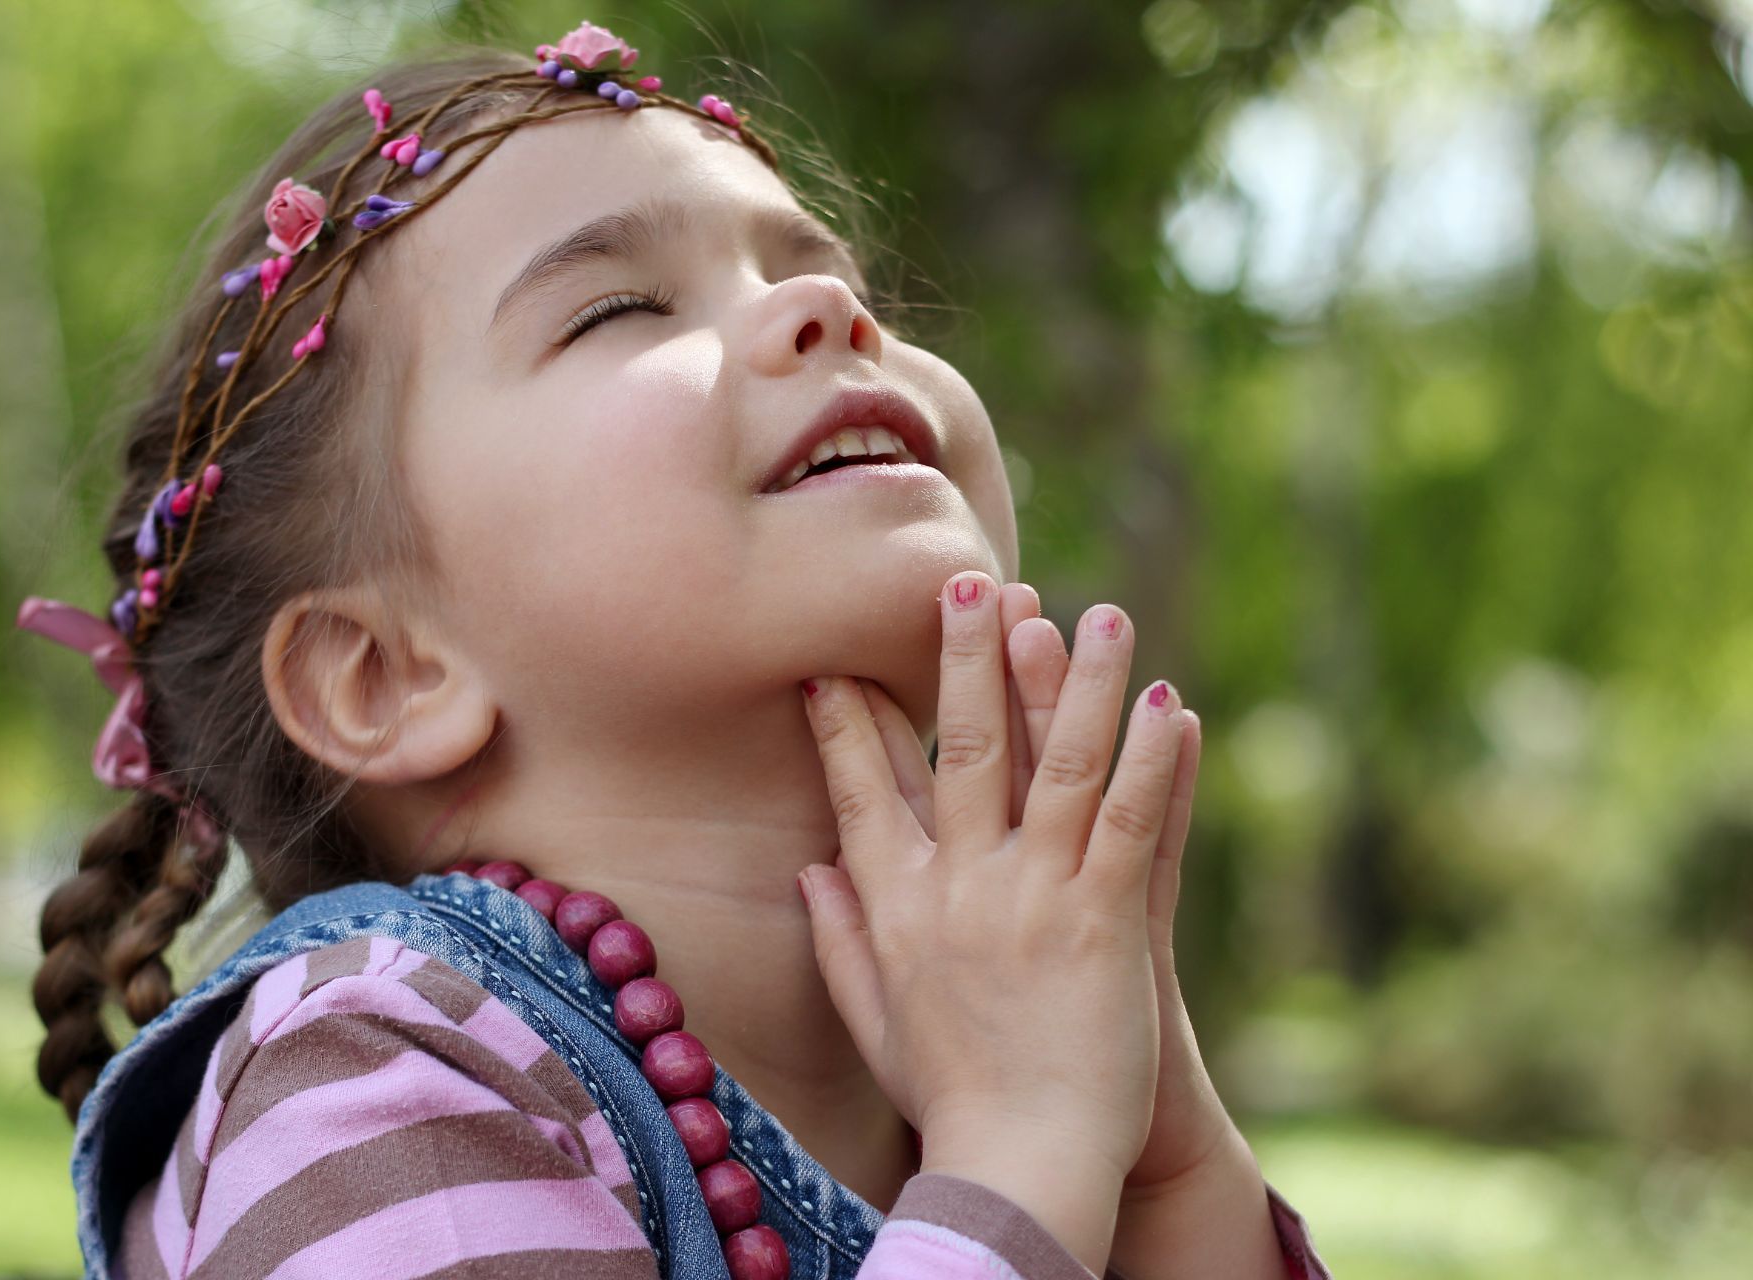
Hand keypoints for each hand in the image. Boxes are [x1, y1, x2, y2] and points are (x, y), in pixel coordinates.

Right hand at [851, 582, 1260, 1273]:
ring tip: (1101, 613)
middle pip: (958, 748)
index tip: (831, 656)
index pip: (862, 786)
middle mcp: (958, 887)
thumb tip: (804, 870)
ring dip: (1081, 684)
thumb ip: (838, 937)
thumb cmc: (948, 1095)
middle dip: (966, 657)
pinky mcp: (1105, 925)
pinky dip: (1151, 763)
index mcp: (895, 905)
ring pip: (1059, 768)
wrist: (1019, 1168)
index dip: (848, 715)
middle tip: (973, 581)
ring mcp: (1033, 901)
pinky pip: (1132, 826)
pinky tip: (1172, 706)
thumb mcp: (872, 1017)